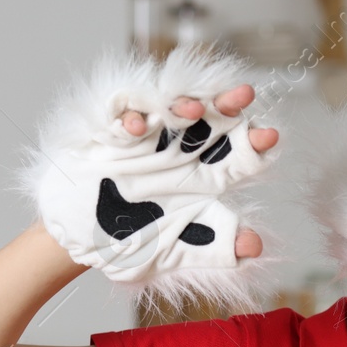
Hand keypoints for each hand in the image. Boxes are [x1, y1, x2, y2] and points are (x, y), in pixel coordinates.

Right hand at [26, 46, 279, 309]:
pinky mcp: (113, 133)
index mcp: (205, 180)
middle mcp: (183, 153)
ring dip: (184, 104)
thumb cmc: (129, 243)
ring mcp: (150, 139)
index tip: (268, 137)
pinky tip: (136, 128)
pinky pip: (122, 115)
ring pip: (173, 109)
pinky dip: (130, 119)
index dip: (256, 145)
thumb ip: (213, 249)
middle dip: (229, 105)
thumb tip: (254, 247)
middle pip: (214, 121)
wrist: (78, 241)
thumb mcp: (173, 252)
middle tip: (245, 95)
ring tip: (195, 110)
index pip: (240, 156)